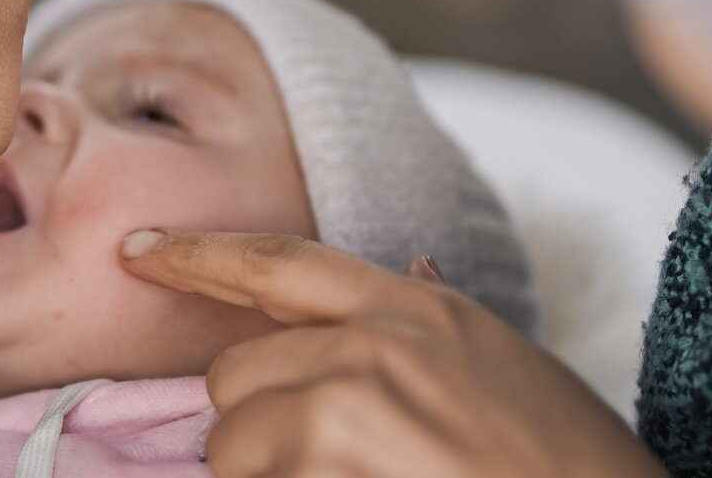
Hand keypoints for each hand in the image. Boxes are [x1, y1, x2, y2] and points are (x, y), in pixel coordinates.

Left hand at [119, 228, 666, 476]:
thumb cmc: (573, 473)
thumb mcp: (513, 373)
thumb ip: (439, 326)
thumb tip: (412, 266)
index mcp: (419, 315)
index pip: (279, 264)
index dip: (200, 257)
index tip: (137, 254)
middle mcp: (373, 349)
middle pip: (234, 375)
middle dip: (253, 428)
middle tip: (325, 470)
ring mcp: (346, 414)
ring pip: (231, 448)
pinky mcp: (324, 473)